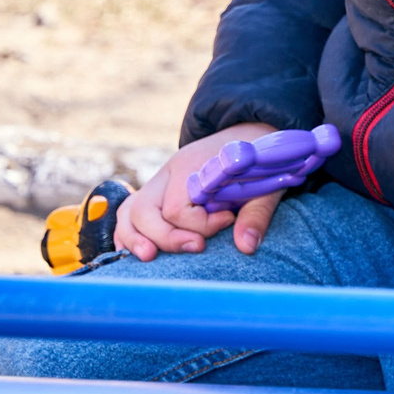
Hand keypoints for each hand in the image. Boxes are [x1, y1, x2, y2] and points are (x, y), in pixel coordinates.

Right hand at [115, 122, 278, 260]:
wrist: (250, 136)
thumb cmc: (258, 161)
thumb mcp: (266, 182)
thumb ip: (256, 213)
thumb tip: (246, 246)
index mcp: (191, 164)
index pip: (177, 208)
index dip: (201, 225)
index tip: (228, 219)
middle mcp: (168, 172)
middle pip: (144, 210)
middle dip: (165, 237)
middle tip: (197, 247)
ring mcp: (159, 181)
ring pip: (129, 212)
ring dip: (135, 239)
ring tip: (150, 257)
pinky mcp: (158, 192)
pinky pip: (128, 213)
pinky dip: (127, 233)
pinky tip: (134, 252)